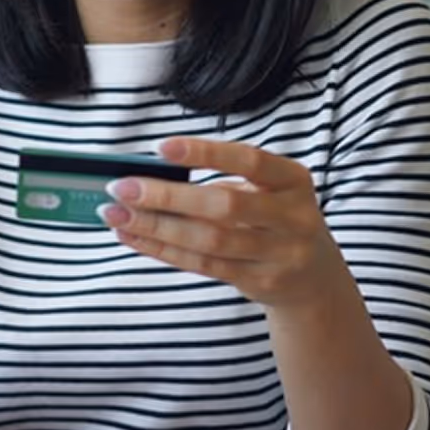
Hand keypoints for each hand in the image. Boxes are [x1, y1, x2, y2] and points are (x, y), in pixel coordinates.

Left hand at [98, 136, 348, 309]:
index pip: (249, 161)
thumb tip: (151, 174)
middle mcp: (292, 217)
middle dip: (166, 196)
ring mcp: (279, 255)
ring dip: (155, 226)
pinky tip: (134, 235)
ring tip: (116, 214)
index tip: (160, 147)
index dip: (205, 153)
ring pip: (208, 241)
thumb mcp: (267, 190)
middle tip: (121, 187)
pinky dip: (163, 248)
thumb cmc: (275, 218)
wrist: (313, 279)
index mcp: (293, 180)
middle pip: (223, 206)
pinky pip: (203, 264)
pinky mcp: (260, 283)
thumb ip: (222, 180)